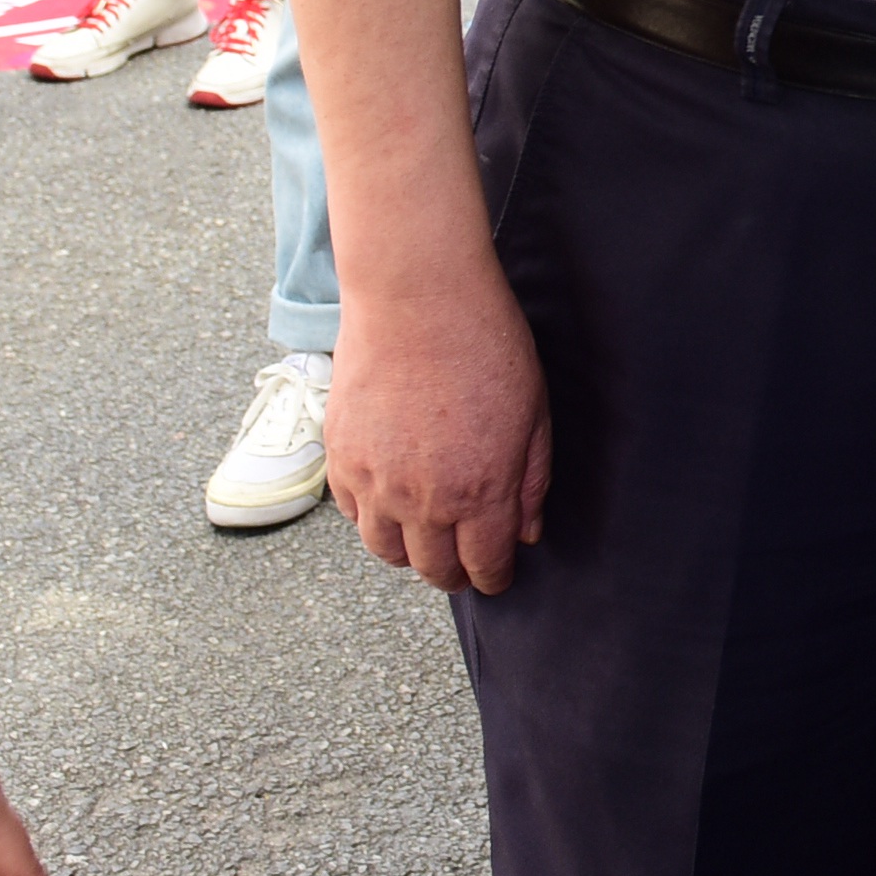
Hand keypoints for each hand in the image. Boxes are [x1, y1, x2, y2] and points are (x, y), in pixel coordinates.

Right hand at [328, 279, 550, 593]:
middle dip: (453, 574)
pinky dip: (371, 518)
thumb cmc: (485, 344)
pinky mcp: (341, 458)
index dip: (494, 578)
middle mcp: (424, 501)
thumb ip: (531, 481)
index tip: (495, 575)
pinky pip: (352, 514)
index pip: (485, 566)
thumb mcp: (534, 413)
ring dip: (408, 553)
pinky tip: (390, 502)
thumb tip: (527, 532)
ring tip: (424, 538)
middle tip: (461, 564)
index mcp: (480, 492)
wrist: (416, 297)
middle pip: (433, 570)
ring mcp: (376, 483)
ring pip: (386, 552)